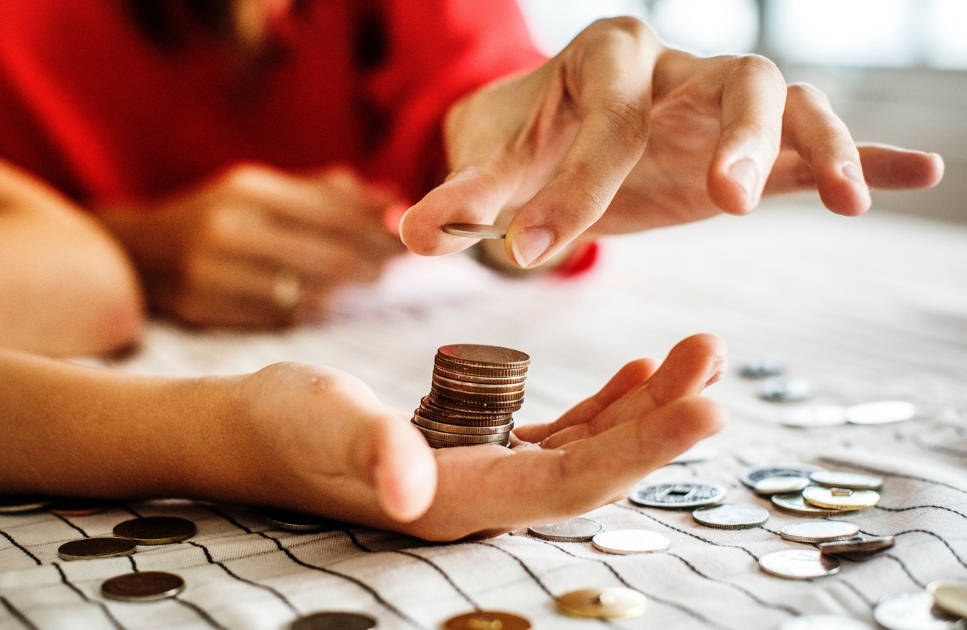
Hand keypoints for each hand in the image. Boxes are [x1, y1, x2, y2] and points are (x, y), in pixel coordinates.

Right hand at [102, 164, 403, 327]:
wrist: (139, 252)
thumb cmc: (216, 216)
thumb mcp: (261, 190)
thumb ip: (325, 193)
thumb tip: (392, 199)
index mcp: (247, 190)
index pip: (330, 212)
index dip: (375, 228)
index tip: (406, 236)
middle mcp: (229, 228)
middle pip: (324, 254)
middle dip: (369, 261)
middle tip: (397, 265)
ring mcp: (214, 272)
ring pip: (304, 290)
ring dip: (344, 289)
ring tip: (367, 280)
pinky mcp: (206, 308)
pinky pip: (277, 316)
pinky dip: (309, 308)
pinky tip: (325, 300)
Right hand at [229, 334, 725, 540]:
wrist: (250, 430)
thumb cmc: (280, 425)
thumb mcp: (323, 423)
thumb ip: (371, 451)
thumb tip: (410, 489)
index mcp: (458, 501)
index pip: (571, 484)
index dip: (644, 452)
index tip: (708, 408)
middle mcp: (483, 499)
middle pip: (597, 468)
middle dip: (663, 421)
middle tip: (716, 362)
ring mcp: (483, 476)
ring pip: (586, 448)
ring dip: (645, 407)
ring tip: (696, 356)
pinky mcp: (475, 450)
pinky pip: (557, 433)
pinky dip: (604, 404)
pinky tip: (637, 374)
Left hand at [400, 17, 944, 268]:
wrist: (552, 132)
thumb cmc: (523, 145)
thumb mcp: (490, 169)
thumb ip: (460, 200)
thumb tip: (410, 233)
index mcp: (603, 60)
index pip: (604, 120)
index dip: (570, 187)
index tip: (532, 253)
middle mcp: (673, 66)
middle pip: (730, 77)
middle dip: (733, 136)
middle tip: (723, 203)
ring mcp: (718, 100)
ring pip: (788, 99)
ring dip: (815, 144)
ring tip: (842, 199)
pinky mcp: (749, 143)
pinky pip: (818, 139)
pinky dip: (864, 155)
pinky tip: (918, 175)